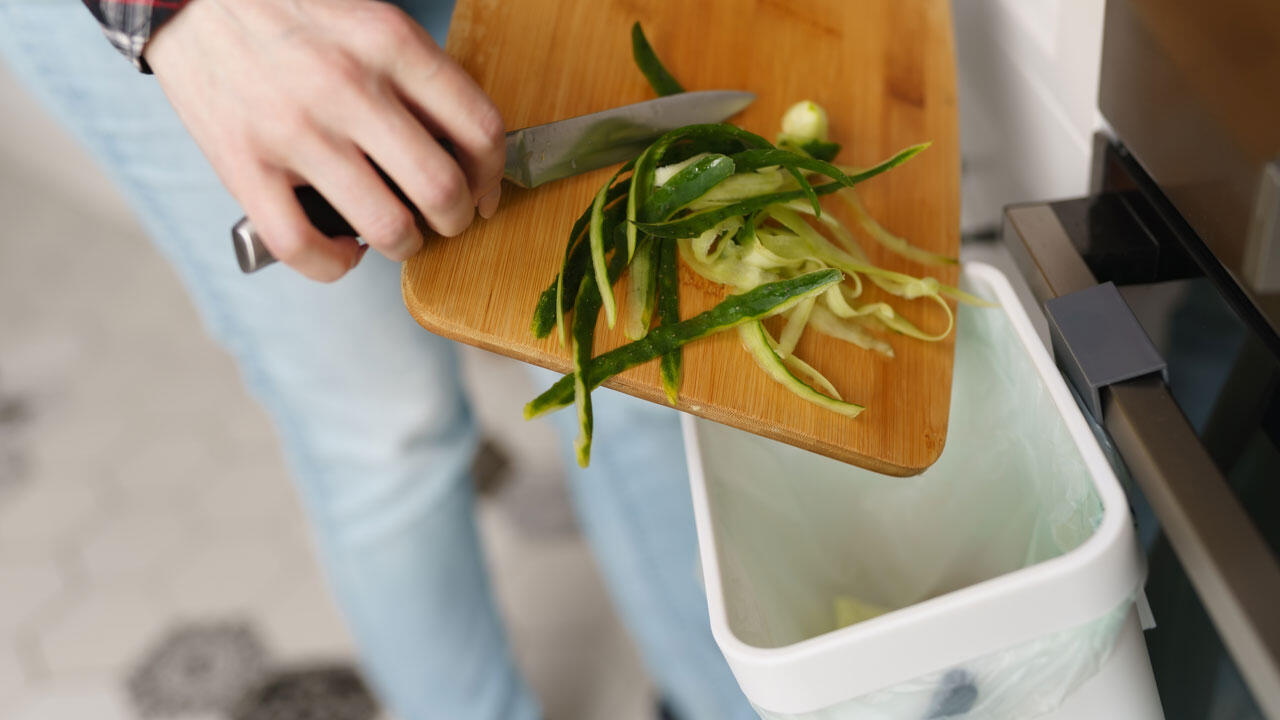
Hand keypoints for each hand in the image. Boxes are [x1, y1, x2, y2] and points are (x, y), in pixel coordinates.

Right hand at [145, 0, 504, 280]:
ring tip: (399, 233)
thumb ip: (418, 79)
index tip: (484, 191)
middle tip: (446, 217)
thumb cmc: (292, 12)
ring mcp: (293, 131)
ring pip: (387, 228)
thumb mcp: (371, 20)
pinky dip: (336, 265)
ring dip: (406, 244)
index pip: (480, 129)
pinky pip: (305, 248)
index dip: (494, 175)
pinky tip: (345, 250)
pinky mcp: (243, 166)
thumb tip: (466, 152)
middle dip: (457, 218)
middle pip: (442, 190)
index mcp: (389, 43)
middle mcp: (346, 87)